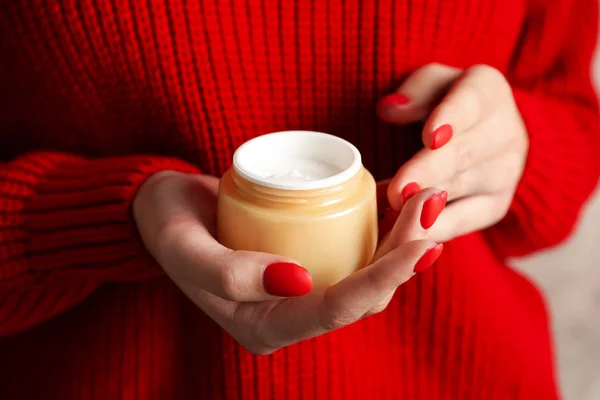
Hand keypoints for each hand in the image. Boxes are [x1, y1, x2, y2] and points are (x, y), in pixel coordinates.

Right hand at [133, 171, 443, 353]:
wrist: (163, 207)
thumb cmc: (168, 225)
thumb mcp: (184, 248)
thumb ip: (229, 274)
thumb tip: (301, 283)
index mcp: (264, 326)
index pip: (336, 310)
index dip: (384, 280)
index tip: (422, 243)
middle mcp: (290, 314)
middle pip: (363, 293)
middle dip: (405, 256)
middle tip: (432, 207)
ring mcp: (302, 289)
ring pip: (367, 273)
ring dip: (403, 241)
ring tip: (430, 202)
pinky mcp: (308, 259)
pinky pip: (354, 251)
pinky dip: (383, 230)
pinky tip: (404, 204)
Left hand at [377, 64, 528, 241]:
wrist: (486, 133)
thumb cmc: (445, 102)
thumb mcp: (432, 84)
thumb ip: (416, 91)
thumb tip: (390, 108)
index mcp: (487, 90)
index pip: (470, 101)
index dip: (451, 119)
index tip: (430, 136)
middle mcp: (505, 133)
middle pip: (462, 154)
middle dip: (428, 173)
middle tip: (399, 191)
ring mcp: (503, 174)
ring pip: (460, 190)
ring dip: (427, 207)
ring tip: (396, 216)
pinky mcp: (493, 207)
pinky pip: (462, 221)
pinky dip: (433, 229)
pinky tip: (407, 235)